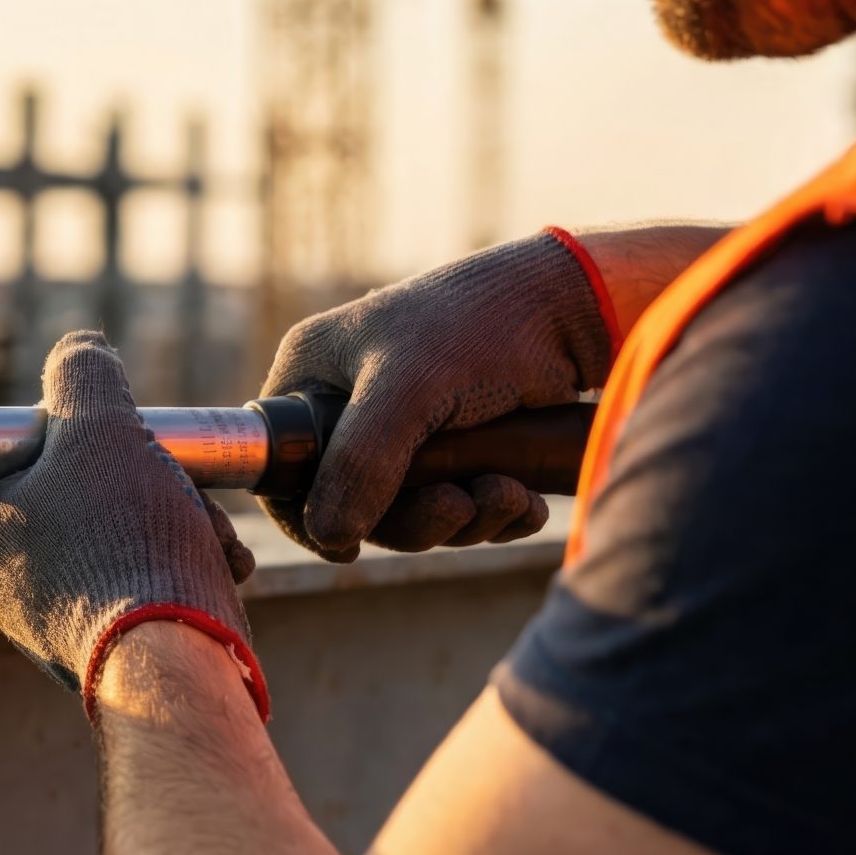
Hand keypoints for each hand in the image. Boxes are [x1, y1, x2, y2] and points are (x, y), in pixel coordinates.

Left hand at [0, 331, 267, 719]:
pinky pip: (135, 587)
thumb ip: (83, 373)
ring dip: (178, 524)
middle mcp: (0, 577)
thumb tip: (79, 348)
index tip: (130, 438)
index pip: (26, 443)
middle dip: (151, 482)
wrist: (174, 665)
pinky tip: (218, 573)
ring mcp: (45, 618)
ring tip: (216, 541)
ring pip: (118, 538)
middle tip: (189, 491)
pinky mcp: (93, 650)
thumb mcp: (102, 426)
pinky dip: (177, 571)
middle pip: (83, 492)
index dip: (88, 429)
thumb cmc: (128, 541)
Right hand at [258, 231, 613, 561]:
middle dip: (416, 518)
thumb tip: (331, 535)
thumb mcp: (409, 389)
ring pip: (412, 509)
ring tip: (509, 494)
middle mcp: (351, 401)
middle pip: (354, 500)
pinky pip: (457, 504)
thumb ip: (360, 462)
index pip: (283, 465)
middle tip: (459, 507)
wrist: (573, 306)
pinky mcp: (458, 443)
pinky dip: (492, 513)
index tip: (350, 548)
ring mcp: (406, 424)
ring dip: (465, 518)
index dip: (309, 515)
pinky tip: (525, 501)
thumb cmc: (479, 325)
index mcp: (314, 373)